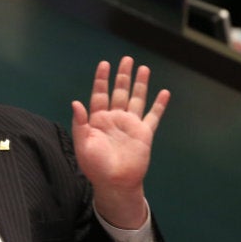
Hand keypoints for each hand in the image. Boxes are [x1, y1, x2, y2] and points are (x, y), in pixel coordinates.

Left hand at [71, 56, 169, 227]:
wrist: (114, 182)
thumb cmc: (95, 166)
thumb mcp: (82, 144)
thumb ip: (80, 123)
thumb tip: (76, 102)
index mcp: (97, 119)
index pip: (100, 94)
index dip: (101, 79)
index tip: (104, 64)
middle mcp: (114, 118)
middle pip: (120, 91)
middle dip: (122, 75)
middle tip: (126, 59)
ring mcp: (130, 124)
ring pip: (136, 99)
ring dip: (140, 84)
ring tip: (143, 68)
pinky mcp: (144, 133)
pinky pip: (153, 116)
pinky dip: (159, 104)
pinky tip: (164, 92)